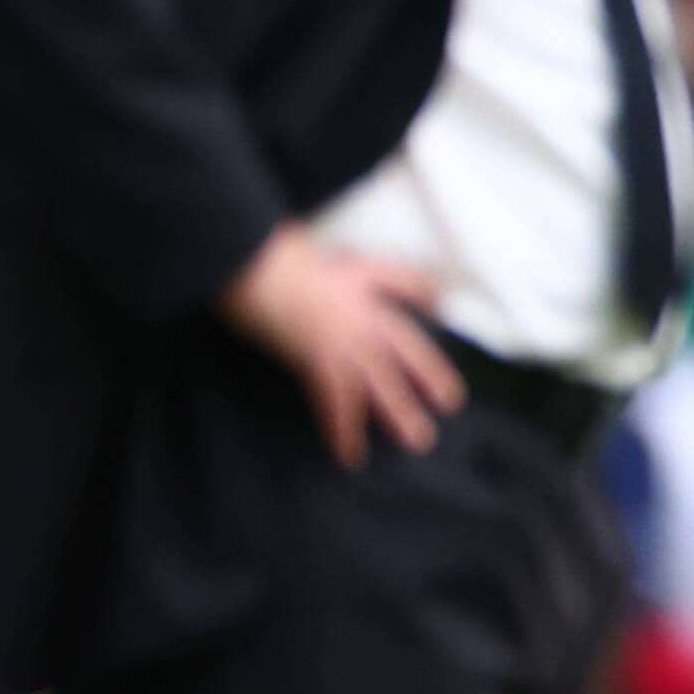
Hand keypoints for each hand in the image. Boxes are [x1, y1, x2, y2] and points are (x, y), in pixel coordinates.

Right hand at [220, 224, 456, 468]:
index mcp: (356, 273)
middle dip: (429, 374)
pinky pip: (336, 401)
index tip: (437, 301)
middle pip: (405, 346)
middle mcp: (359, 308)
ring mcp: (342, 335)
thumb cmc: (260, 244)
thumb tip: (290, 239)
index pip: (398, 279)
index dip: (420, 290)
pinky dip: (343, 430)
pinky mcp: (316, 357)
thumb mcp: (295, 239)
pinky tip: (348, 455)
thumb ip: (303, 249)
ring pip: (382, 381)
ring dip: (400, 414)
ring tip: (419, 441)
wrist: (244, 252)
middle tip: (449, 403)